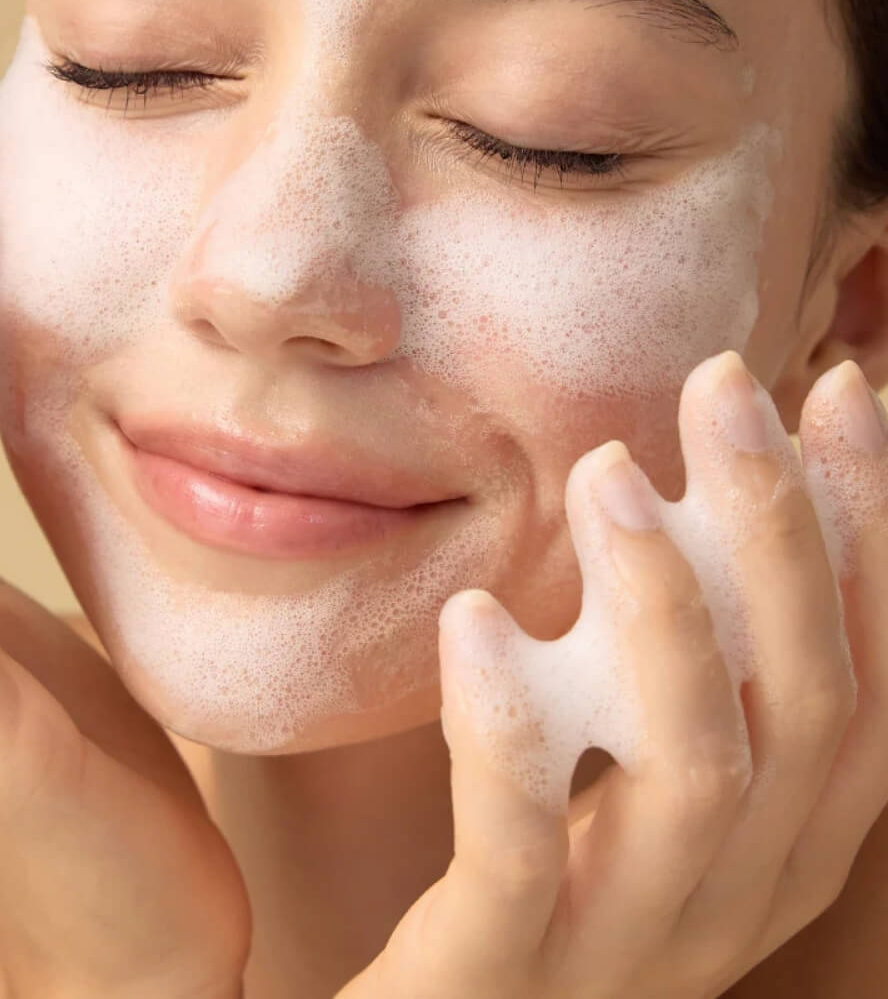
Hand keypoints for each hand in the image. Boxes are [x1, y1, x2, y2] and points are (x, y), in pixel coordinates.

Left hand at [335, 351, 887, 998]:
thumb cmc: (534, 875)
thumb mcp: (630, 758)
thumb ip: (675, 654)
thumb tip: (697, 485)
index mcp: (782, 837)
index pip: (866, 676)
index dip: (872, 531)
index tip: (840, 389)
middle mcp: (736, 892)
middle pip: (805, 701)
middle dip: (782, 528)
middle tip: (727, 382)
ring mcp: (628, 942)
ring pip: (699, 767)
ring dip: (668, 607)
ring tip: (607, 468)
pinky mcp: (503, 966)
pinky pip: (520, 845)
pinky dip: (511, 726)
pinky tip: (475, 619)